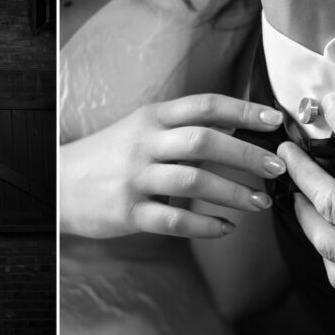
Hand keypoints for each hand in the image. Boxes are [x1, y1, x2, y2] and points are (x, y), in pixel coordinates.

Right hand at [60, 94, 286, 239]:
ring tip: (260, 203)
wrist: (58, 184)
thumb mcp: (140, 131)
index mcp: (150, 118)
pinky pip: (175, 219)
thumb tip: (236, 129)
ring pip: (194, 180)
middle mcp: (144, 143)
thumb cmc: (108, 157)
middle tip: (277, 167)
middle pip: (204, 141)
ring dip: (234, 192)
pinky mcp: (128, 212)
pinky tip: (225, 228)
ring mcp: (135, 178)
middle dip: (247, 154)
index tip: (275, 120)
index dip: (243, 111)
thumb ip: (181, 129)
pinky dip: (206, 225)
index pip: (204, 105)